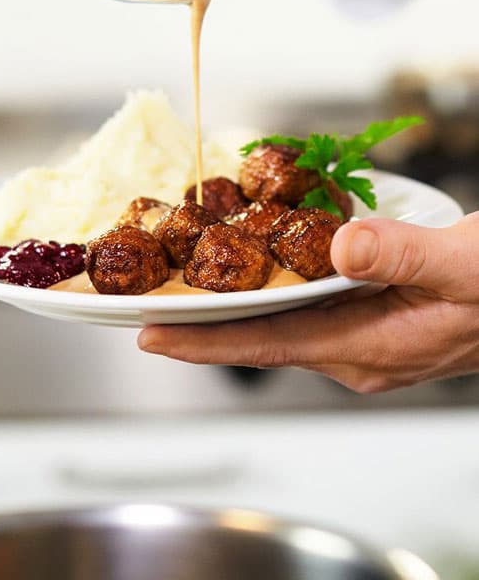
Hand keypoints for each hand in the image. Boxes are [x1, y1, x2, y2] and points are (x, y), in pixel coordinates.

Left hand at [138, 213, 478, 392]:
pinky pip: (306, 307)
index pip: (270, 347)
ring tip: (186, 285)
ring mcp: (365, 337)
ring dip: (235, 304)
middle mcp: (359, 351)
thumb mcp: (466, 264)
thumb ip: (404, 255)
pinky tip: (256, 267)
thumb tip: (339, 246)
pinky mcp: (372, 317)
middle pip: (265, 336)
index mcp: (373, 347)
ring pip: (283, 322)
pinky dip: (273, 288)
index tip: (150, 335)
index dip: (206, 342)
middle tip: (149, 303)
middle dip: (205, 323)